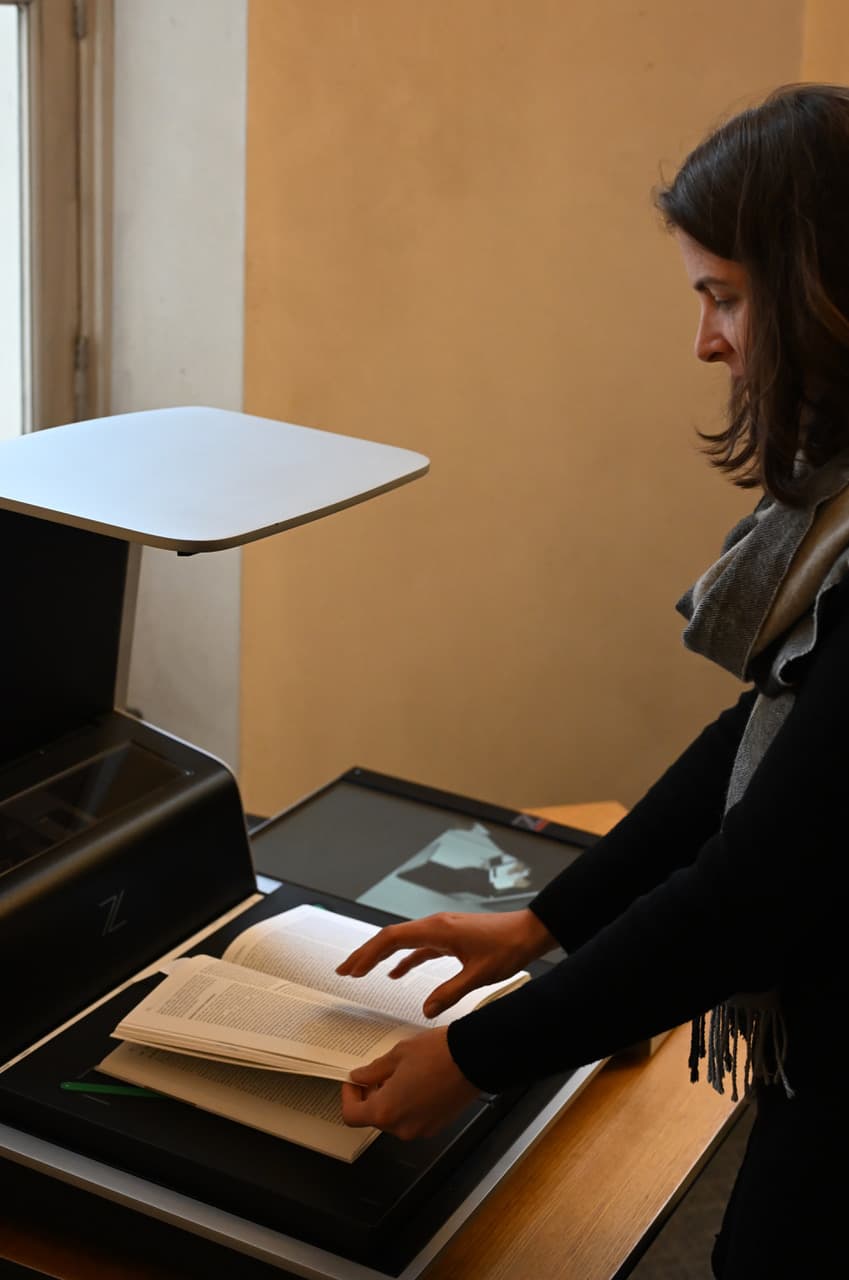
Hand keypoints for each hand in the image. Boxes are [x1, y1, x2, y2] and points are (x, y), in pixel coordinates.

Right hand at [336, 908, 554, 1017]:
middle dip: (366, 954)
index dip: (368, 954)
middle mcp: (435, 926)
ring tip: (362, 972)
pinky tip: (396, 974)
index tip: (351, 970)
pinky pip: (419, 947)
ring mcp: (442, 930)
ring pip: (403, 941)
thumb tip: (426, 1011)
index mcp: (437, 930)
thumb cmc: (507, 948)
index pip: (392, 939)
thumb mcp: (478, 976)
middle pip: (391, 938)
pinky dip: (405, 959)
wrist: (529, 931)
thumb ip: (450, 993)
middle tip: (344, 971)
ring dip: (382, 956)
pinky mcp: (450, 937)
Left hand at [340, 1027, 479, 1138]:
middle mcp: (402, 1127)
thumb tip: (360, 1076)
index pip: (352, 1115)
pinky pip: (413, 1118)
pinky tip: (417, 1082)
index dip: (348, 1096)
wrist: (474, 1059)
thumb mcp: (398, 1054)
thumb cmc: (439, 1055)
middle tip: (376, 1073)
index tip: (354, 1082)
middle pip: (374, 1117)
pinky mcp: (437, 1125)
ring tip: (400, 1074)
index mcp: (386, 1110)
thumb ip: (374, 1070)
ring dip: (390, 1100)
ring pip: (394, 1118)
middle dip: (371, 1095)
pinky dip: (409, 1104)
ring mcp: (421, 1129)